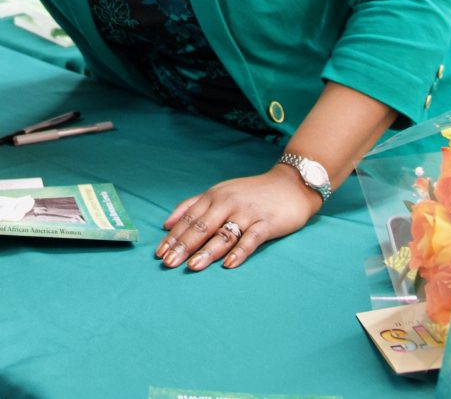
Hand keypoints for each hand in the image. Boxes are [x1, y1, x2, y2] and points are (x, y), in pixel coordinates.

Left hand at [156, 167, 320, 270]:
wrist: (290, 184)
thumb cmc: (251, 192)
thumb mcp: (220, 193)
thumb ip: (193, 205)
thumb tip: (166, 224)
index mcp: (213, 196)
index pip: (189, 218)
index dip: (174, 236)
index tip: (159, 253)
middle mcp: (227, 203)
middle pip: (202, 227)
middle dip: (183, 245)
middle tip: (168, 262)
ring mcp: (247, 212)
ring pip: (224, 234)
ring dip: (207, 251)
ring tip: (193, 266)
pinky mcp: (267, 222)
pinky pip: (251, 238)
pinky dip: (239, 252)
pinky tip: (229, 264)